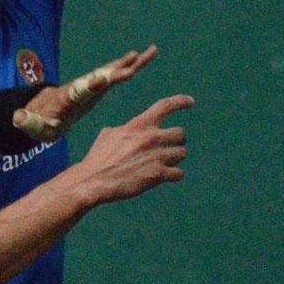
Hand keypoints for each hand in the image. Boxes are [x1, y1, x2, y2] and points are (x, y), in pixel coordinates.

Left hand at [13, 46, 154, 140]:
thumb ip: (26, 122)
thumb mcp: (30, 125)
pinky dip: (130, 66)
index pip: (82, 89)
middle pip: (102, 74)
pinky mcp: (97, 86)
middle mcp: (82, 85)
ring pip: (112, 70)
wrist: (39, 110)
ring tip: (151, 51)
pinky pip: (116, 74)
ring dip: (131, 62)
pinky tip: (143, 58)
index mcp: (69, 96)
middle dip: (118, 68)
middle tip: (137, 58)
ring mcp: (90, 84)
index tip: (107, 77)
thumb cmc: (38, 122)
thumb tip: (18, 119)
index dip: (93, 84)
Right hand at [67, 90, 192, 205]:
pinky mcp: (158, 175)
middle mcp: (150, 137)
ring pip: (181, 153)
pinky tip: (163, 177)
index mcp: (138, 125)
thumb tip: (126, 129)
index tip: (190, 102)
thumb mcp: (108, 136)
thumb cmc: (98, 159)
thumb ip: (124, 130)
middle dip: (176, 141)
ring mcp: (156, 156)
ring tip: (162, 164)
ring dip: (174, 159)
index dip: (180, 101)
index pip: (164, 106)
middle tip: (168, 148)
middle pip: (180, 134)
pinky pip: (178, 173)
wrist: (93, 181)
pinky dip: (173, 175)